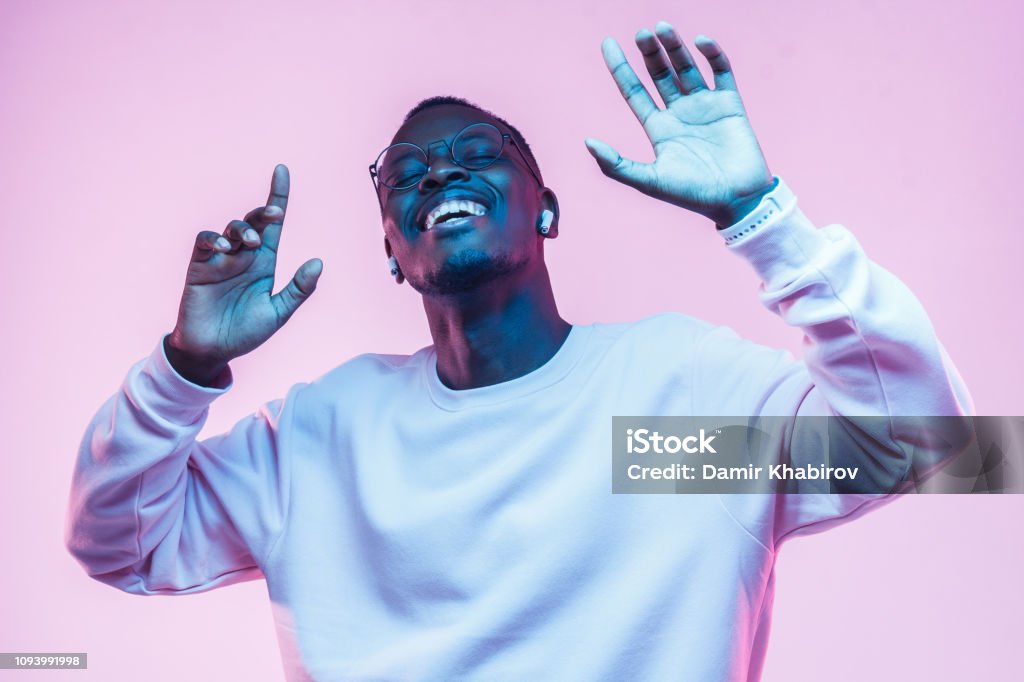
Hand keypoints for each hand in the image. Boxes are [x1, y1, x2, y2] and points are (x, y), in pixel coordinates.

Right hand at [165, 164, 322, 384]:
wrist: (213, 351)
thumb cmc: (245, 333)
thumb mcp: (278, 313)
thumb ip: (298, 289)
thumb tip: (319, 262)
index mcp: (264, 262)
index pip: (273, 225)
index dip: (277, 196)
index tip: (282, 170)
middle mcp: (244, 255)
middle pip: (252, 221)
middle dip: (263, 213)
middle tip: (274, 216)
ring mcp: (221, 259)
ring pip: (230, 228)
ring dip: (241, 229)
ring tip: (249, 243)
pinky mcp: (199, 266)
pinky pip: (205, 241)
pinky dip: (214, 240)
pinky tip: (224, 250)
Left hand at [586, 21, 774, 226]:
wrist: (737, 201)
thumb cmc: (692, 195)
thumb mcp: (649, 181)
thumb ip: (617, 164)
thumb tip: (587, 142)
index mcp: (658, 128)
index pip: (634, 91)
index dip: (620, 68)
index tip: (607, 43)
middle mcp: (679, 113)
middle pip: (659, 74)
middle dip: (650, 52)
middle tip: (642, 33)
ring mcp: (705, 106)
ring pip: (686, 68)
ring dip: (675, 47)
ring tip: (663, 28)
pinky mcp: (730, 104)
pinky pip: (720, 71)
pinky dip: (712, 54)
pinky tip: (701, 41)